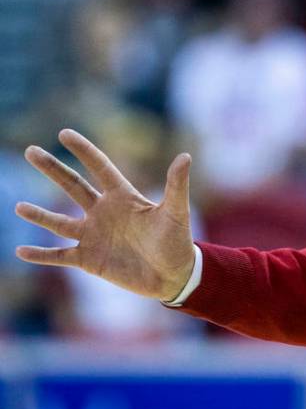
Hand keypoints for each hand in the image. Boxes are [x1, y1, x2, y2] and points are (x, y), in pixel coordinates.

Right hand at [14, 129, 195, 301]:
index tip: (64, 133)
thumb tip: (185, 156)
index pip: (100, 167)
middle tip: (30, 150)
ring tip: (17, 206)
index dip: (83, 150)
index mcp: (124, 197)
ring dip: (39, 215)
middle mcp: (104, 212)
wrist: (174, 275)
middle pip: (73, 186)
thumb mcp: (176, 212)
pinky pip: (59, 256)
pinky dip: (41, 254)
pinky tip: (20, 250)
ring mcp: (94, 235)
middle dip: (52, 168)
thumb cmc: (177, 241)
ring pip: (59, 222)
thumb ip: (176, 185)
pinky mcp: (89, 260)